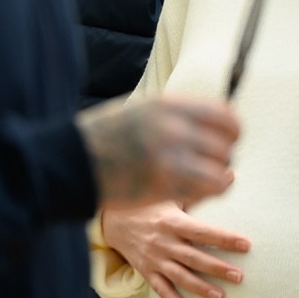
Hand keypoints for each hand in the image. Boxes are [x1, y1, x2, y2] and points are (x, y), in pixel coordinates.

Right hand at [78, 96, 237, 210]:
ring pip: (222, 168)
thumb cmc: (100, 138)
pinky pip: (210, 189)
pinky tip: (192, 191)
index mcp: (166, 105)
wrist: (68, 164)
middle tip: (205, 165)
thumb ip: (172, 115)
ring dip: (215, 176)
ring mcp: (171, 157)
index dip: (230, 130)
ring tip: (196, 179)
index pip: (223, 114)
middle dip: (220, 156)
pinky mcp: (167, 184)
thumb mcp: (136, 111)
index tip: (225, 140)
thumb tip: (210, 122)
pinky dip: (208, 192)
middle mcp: (172, 128)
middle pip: (225, 144)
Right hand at [101, 201, 249, 297]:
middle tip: (239, 277)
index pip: (202, 232)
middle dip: (217, 268)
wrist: (109, 219)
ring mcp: (153, 258)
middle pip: (193, 257)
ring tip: (221, 297)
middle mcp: (163, 242)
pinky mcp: (145, 270)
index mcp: (171, 222)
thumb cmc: (146, 205)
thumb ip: (200, 191)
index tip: (246, 245)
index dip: (224, 238)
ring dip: (200, 287)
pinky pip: (160, 289)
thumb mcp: (170, 194)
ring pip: (179, 276)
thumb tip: (231, 175)